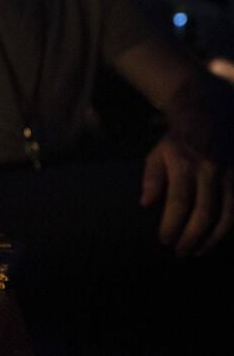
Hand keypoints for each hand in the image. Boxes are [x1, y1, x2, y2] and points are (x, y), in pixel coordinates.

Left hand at [141, 136, 233, 256]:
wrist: (208, 119)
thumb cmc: (177, 143)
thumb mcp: (158, 154)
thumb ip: (152, 178)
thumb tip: (146, 203)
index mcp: (185, 164)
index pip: (179, 201)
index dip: (172, 224)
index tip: (164, 241)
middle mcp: (210, 170)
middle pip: (204, 212)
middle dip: (192, 237)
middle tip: (180, 252)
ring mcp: (230, 175)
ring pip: (227, 215)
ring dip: (213, 238)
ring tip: (198, 251)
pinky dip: (228, 228)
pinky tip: (216, 239)